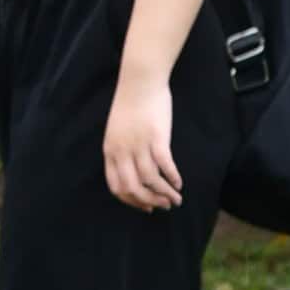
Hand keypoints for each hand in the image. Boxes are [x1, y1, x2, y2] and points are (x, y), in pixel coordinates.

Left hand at [101, 77, 182, 212]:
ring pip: (150, 180)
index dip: (131, 201)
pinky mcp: (157, 138)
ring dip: (164, 194)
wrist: (140, 82)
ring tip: (175, 199)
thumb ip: (121, 149)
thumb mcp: (116, 131)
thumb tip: (132, 167)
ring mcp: (139, 145)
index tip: (145, 206)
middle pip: (133, 188)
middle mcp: (122, 152)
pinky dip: (173, 178)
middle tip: (163, 206)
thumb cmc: (130, 103)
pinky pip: (165, 165)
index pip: (116, 186)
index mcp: (110, 151)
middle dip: (149, 202)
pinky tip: (179, 183)